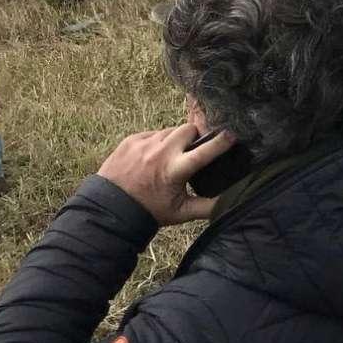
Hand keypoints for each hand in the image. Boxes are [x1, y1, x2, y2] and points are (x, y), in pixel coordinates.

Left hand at [97, 124, 234, 225]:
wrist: (110, 209)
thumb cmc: (149, 211)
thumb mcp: (181, 213)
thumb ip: (208, 206)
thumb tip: (232, 201)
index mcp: (176, 170)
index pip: (205, 150)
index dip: (221, 142)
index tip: (232, 135)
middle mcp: (161, 152)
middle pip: (189, 129)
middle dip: (194, 136)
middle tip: (191, 150)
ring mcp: (144, 143)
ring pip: (170, 130)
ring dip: (175, 140)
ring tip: (169, 157)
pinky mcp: (131, 139)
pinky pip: (152, 133)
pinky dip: (157, 143)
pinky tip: (152, 158)